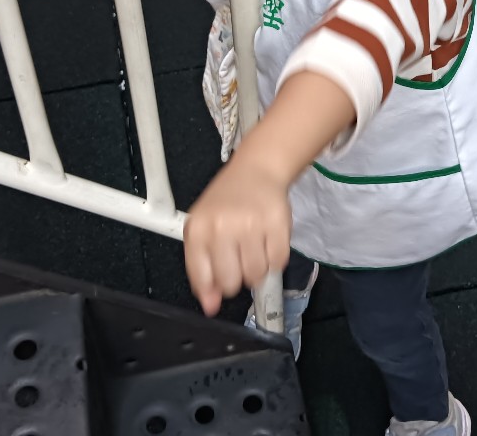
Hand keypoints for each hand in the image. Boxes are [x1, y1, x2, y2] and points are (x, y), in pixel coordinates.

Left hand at [183, 159, 291, 315]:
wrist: (257, 170)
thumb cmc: (226, 203)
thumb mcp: (204, 231)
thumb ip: (203, 270)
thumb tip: (210, 306)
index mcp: (198, 230)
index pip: (203, 279)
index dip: (213, 286)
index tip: (220, 282)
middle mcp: (222, 227)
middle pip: (231, 282)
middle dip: (236, 277)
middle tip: (239, 259)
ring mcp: (251, 225)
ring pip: (256, 276)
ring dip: (257, 269)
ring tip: (254, 248)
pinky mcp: (278, 224)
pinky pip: (278, 263)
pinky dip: (274, 259)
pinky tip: (268, 242)